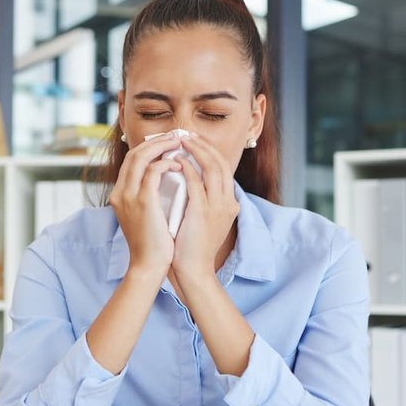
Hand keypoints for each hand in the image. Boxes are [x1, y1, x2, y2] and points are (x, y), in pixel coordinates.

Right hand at [109, 133, 180, 278]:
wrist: (149, 266)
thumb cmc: (154, 245)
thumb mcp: (147, 217)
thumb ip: (150, 197)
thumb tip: (168, 181)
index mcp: (120, 195)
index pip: (131, 161)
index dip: (149, 148)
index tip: (168, 143)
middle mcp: (120, 192)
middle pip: (134, 153)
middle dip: (156, 141)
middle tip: (176, 136)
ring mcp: (128, 196)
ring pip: (141, 157)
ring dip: (161, 146)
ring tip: (179, 144)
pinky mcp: (142, 201)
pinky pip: (152, 171)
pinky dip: (166, 163)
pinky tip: (180, 166)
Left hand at [172, 133, 238, 281]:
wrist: (193, 271)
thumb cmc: (192, 248)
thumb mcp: (204, 221)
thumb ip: (201, 201)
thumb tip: (188, 182)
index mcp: (230, 204)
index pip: (224, 168)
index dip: (209, 151)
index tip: (194, 142)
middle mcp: (228, 202)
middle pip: (221, 162)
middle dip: (203, 144)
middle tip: (186, 134)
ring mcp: (218, 206)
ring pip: (213, 166)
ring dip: (196, 150)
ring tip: (181, 141)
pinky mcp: (203, 211)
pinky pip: (197, 181)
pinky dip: (187, 167)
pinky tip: (176, 161)